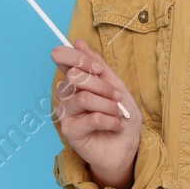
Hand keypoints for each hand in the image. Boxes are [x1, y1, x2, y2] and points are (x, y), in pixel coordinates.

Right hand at [52, 39, 141, 188]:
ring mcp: (66, 114)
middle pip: (75, 77)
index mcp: (76, 81)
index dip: (79, 58)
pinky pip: (92, 118)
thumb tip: (78, 41)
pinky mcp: (70, 132)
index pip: (63, 58)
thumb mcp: (115, 85)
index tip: (98, 69)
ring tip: (118, 113)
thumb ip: (98, 65)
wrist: (126, 146)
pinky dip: (110, 120)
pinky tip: (116, 125)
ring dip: (109, 105)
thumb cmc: (120, 115)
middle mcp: (66, 95)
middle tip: (116, 97)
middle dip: (102, 85)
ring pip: (84, 98)